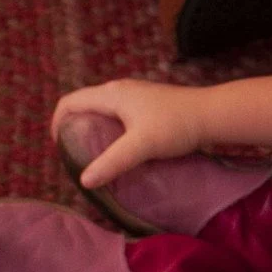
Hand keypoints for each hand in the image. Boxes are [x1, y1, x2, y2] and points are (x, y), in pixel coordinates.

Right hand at [50, 80, 214, 186]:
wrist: (214, 114)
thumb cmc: (176, 125)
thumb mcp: (141, 146)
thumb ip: (111, 163)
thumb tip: (83, 181)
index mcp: (111, 95)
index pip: (69, 102)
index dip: (57, 124)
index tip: (60, 148)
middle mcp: (119, 89)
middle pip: (83, 104)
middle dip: (72, 127)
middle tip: (75, 153)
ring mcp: (134, 95)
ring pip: (100, 109)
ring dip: (90, 128)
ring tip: (94, 152)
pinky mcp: (146, 103)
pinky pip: (115, 112)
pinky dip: (107, 127)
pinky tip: (118, 146)